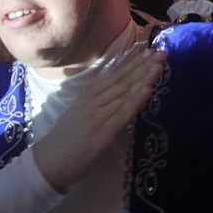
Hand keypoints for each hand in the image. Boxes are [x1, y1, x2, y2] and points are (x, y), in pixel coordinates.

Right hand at [33, 46, 166, 192]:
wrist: (49, 161)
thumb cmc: (64, 138)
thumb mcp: (78, 111)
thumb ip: (95, 99)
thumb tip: (110, 89)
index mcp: (89, 94)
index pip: (116, 76)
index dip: (134, 63)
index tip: (150, 51)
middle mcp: (95, 101)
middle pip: (124, 81)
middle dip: (144, 66)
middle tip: (162, 52)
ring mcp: (99, 116)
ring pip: (126, 93)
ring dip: (144, 78)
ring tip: (159, 64)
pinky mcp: (103, 133)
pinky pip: (123, 114)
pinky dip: (136, 101)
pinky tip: (148, 89)